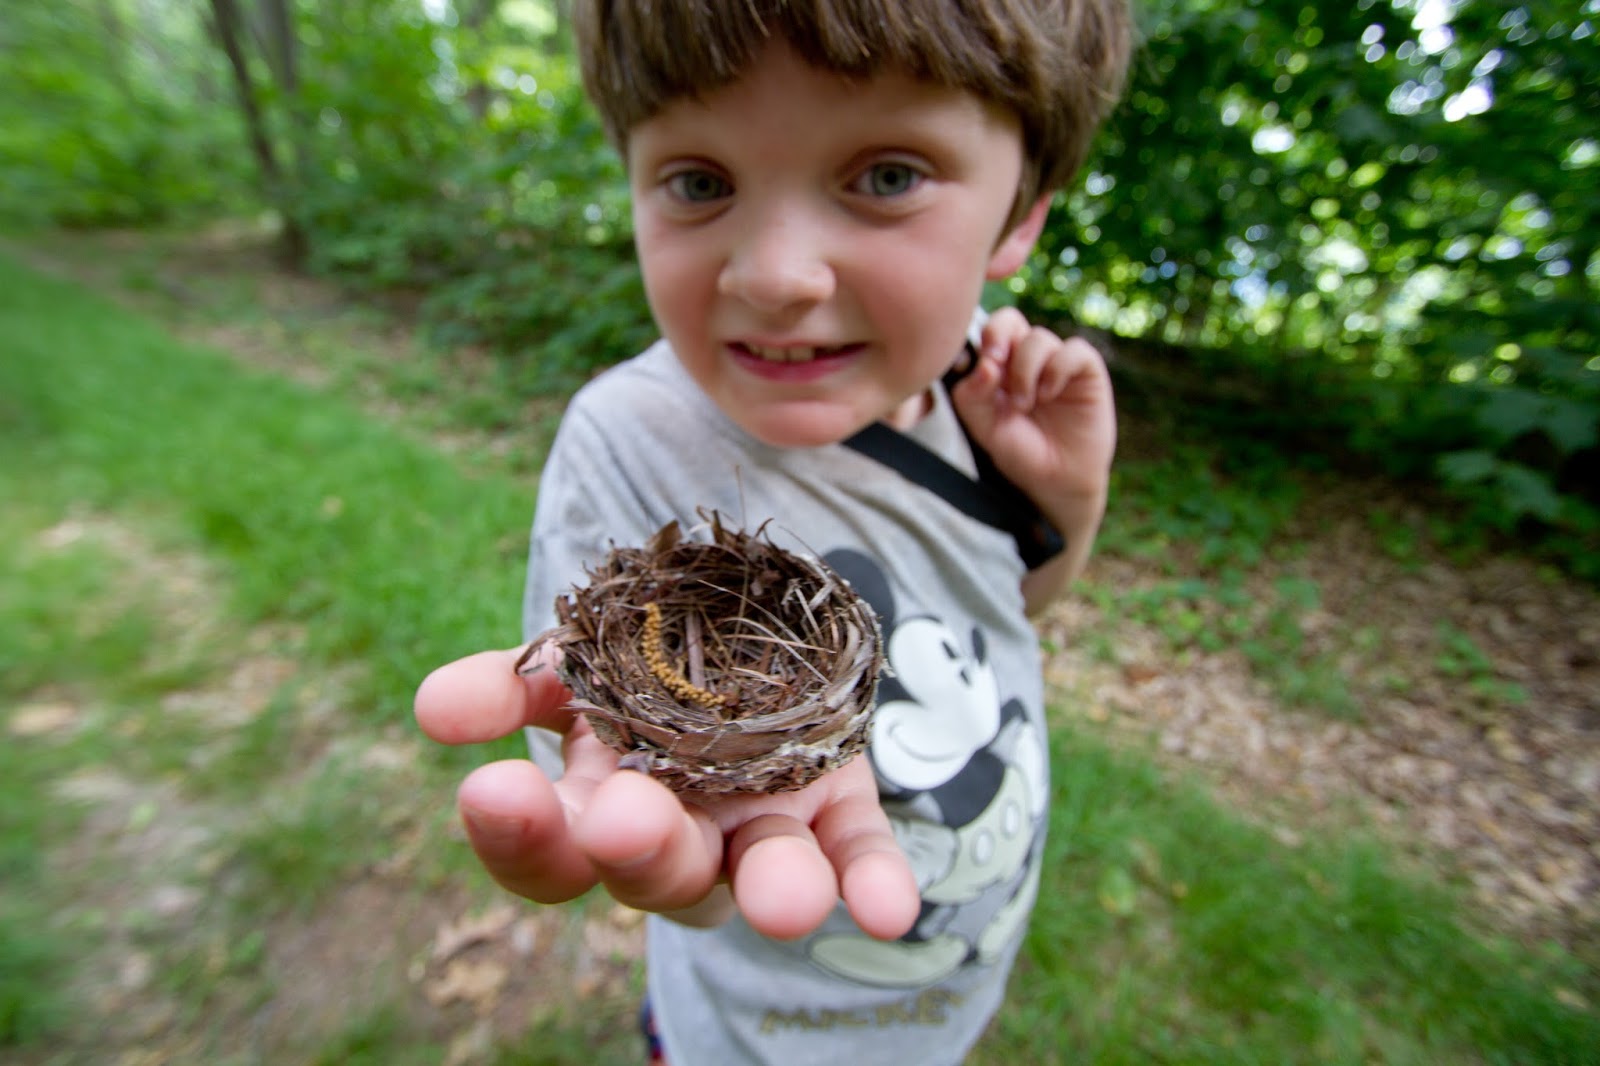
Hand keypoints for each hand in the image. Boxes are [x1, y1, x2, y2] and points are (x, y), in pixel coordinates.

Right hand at [414, 644, 919, 941]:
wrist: (745, 628)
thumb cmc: (635, 658)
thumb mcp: (570, 660)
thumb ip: (510, 684)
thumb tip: (434, 708)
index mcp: (595, 807)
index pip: (546, 850)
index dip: (517, 832)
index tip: (491, 791)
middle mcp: (677, 835)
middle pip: (653, 869)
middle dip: (639, 847)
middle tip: (622, 820)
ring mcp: (760, 828)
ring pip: (758, 870)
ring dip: (772, 886)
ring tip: (787, 902)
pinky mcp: (838, 810)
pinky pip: (857, 853)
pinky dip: (872, 879)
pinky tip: (891, 909)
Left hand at [951, 307, 1115, 507]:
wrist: (1055, 480)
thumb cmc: (1019, 451)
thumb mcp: (985, 427)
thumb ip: (973, 396)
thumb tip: (985, 365)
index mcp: (999, 368)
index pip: (989, 332)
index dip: (984, 339)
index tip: (983, 366)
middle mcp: (1027, 360)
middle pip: (1011, 319)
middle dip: (999, 334)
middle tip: (995, 361)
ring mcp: (1057, 363)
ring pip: (1038, 338)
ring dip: (1025, 370)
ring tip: (1025, 404)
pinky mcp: (1086, 372)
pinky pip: (1073, 350)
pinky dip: (1056, 370)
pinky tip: (1049, 395)